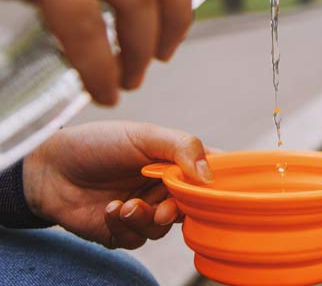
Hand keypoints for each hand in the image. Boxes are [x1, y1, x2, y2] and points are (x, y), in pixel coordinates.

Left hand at [22, 121, 214, 249]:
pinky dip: (125, 226)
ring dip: (147, 219)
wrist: (48, 168)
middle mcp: (164, 187)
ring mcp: (144, 209)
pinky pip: (137, 239)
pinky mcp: (122, 230)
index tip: (219, 189)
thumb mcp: (144, 135)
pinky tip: (109, 209)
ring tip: (126, 205)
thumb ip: (182, 147)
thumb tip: (210, 176)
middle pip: (192, 207)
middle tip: (165, 206)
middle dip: (179, 209)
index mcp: (176, 161)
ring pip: (164, 228)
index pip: (211, 172)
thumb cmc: (97, 143)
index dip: (220, 182)